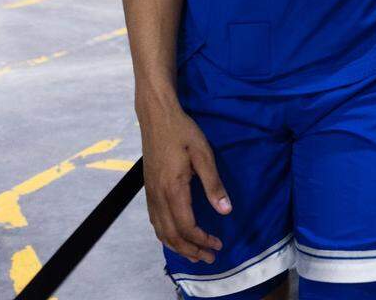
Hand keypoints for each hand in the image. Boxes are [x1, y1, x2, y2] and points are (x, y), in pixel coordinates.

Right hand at [138, 100, 230, 263]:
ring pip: (160, 230)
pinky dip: (166, 234)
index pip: (186, 226)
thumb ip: (214, 184)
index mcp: (172, 189)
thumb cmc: (183, 132)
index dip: (201, 240)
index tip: (218, 244)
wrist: (157, 117)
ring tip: (195, 253)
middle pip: (171, 235)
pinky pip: (155, 220)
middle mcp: (157, 196)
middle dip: (190, 250)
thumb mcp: (204, 154)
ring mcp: (150, 193)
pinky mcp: (149, 188)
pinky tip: (176, 235)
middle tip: (210, 257)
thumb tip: (226, 210)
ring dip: (177, 246)